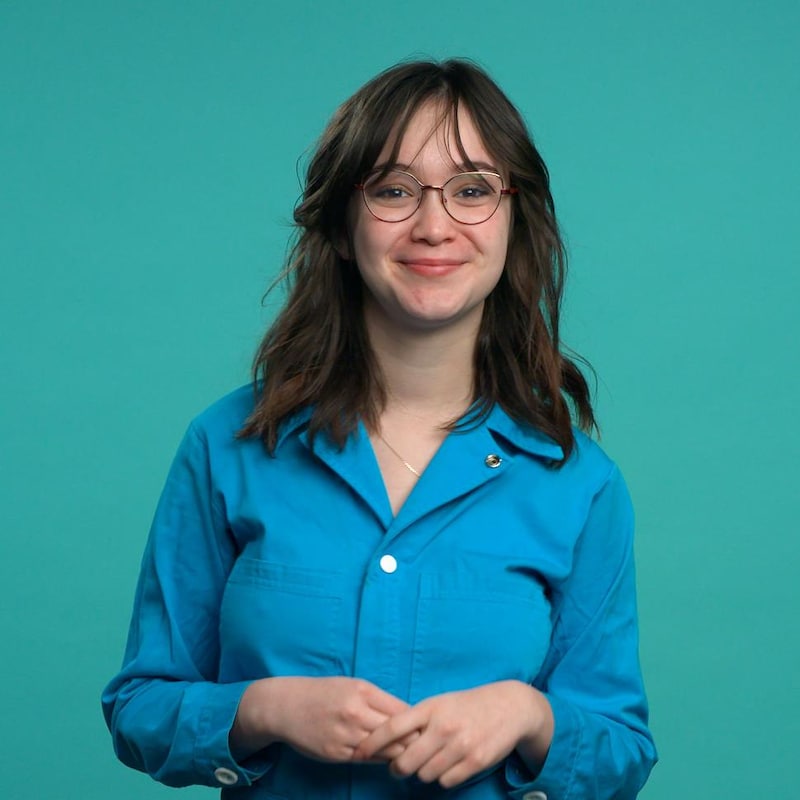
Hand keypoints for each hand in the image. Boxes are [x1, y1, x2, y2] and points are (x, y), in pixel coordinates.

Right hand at [231, 676, 409, 762]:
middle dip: (412, 740)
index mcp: (363, 691)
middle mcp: (356, 712)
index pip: (402, 711)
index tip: (423, 727)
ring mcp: (346, 735)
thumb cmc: (324, 693)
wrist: (286, 706)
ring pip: (384, 750)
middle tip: (422, 745)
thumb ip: (378, 700)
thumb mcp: (352, 686)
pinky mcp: (336, 753)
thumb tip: (408, 716)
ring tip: (407, 754)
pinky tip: (384, 757)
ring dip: (397, 753)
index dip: (417, 721)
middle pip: (397, 733)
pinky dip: (378, 759)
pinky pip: (366, 759)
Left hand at [352, 680, 553, 787]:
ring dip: (422, 773)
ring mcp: (460, 746)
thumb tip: (388, 740)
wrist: (509, 706)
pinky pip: (446, 781)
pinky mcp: (475, 762)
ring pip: (424, 775)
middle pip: (406, 761)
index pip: (393, 727)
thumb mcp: (440, 703)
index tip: (359, 752)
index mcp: (431, 708)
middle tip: (398, 767)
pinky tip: (447, 765)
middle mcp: (443, 727)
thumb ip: (417, 719)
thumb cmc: (468, 705)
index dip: (372, 742)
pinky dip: (442, 777)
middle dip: (397, 768)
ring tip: (428, 762)